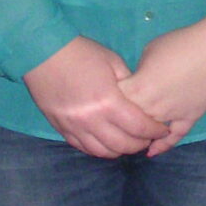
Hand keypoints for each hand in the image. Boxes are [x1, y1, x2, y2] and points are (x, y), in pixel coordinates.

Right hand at [23, 36, 167, 158]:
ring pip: (102, 152)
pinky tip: (107, 143)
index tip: (163, 130)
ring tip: (129, 143)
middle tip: (148, 138)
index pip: (139, 127)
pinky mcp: (61, 128)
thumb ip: (129, 83)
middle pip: (122, 145)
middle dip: (140, 144)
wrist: (43, 53)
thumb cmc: (81, 53)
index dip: (154, 131)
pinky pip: (83, 148)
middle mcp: (91, 120)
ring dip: (120, 150)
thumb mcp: (112, 62)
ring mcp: (74, 127)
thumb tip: (140, 99)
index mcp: (108, 102)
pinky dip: (98, 149)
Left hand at [117, 9, 205, 155]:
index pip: (114, 102)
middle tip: (114, 121)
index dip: (107, 101)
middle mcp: (152, 106)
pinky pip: (174, 137)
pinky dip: (163, 146)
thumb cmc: (181, 44)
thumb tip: (136, 83)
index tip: (105, 99)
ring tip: (128, 137)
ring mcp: (172, 115)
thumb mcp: (149, 51)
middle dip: (120, 122)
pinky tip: (152, 152)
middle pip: (128, 122)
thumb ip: (138, 72)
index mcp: (139, 88)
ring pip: (148, 133)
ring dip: (138, 136)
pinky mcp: (189, 118)